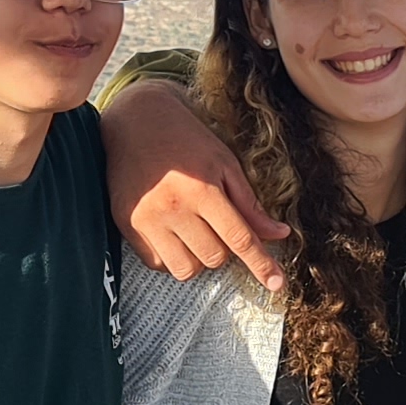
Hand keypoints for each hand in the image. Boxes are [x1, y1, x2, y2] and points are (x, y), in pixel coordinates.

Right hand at [103, 76, 290, 291]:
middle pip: (214, 257)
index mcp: (203, 189)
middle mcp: (173, 207)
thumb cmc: (186, 139)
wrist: (135, 120)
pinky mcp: (127, 225)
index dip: (261, 263)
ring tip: (195, 230)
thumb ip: (249, 203)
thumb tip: (279, 234)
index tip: (277, 284)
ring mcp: (147, 219)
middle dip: (225, 249)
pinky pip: (158, 264)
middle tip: (217, 224)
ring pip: (186, 268)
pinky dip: (173, 257)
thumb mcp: (224, 162)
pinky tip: (174, 233)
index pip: (239, 238)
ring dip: (199, 257)